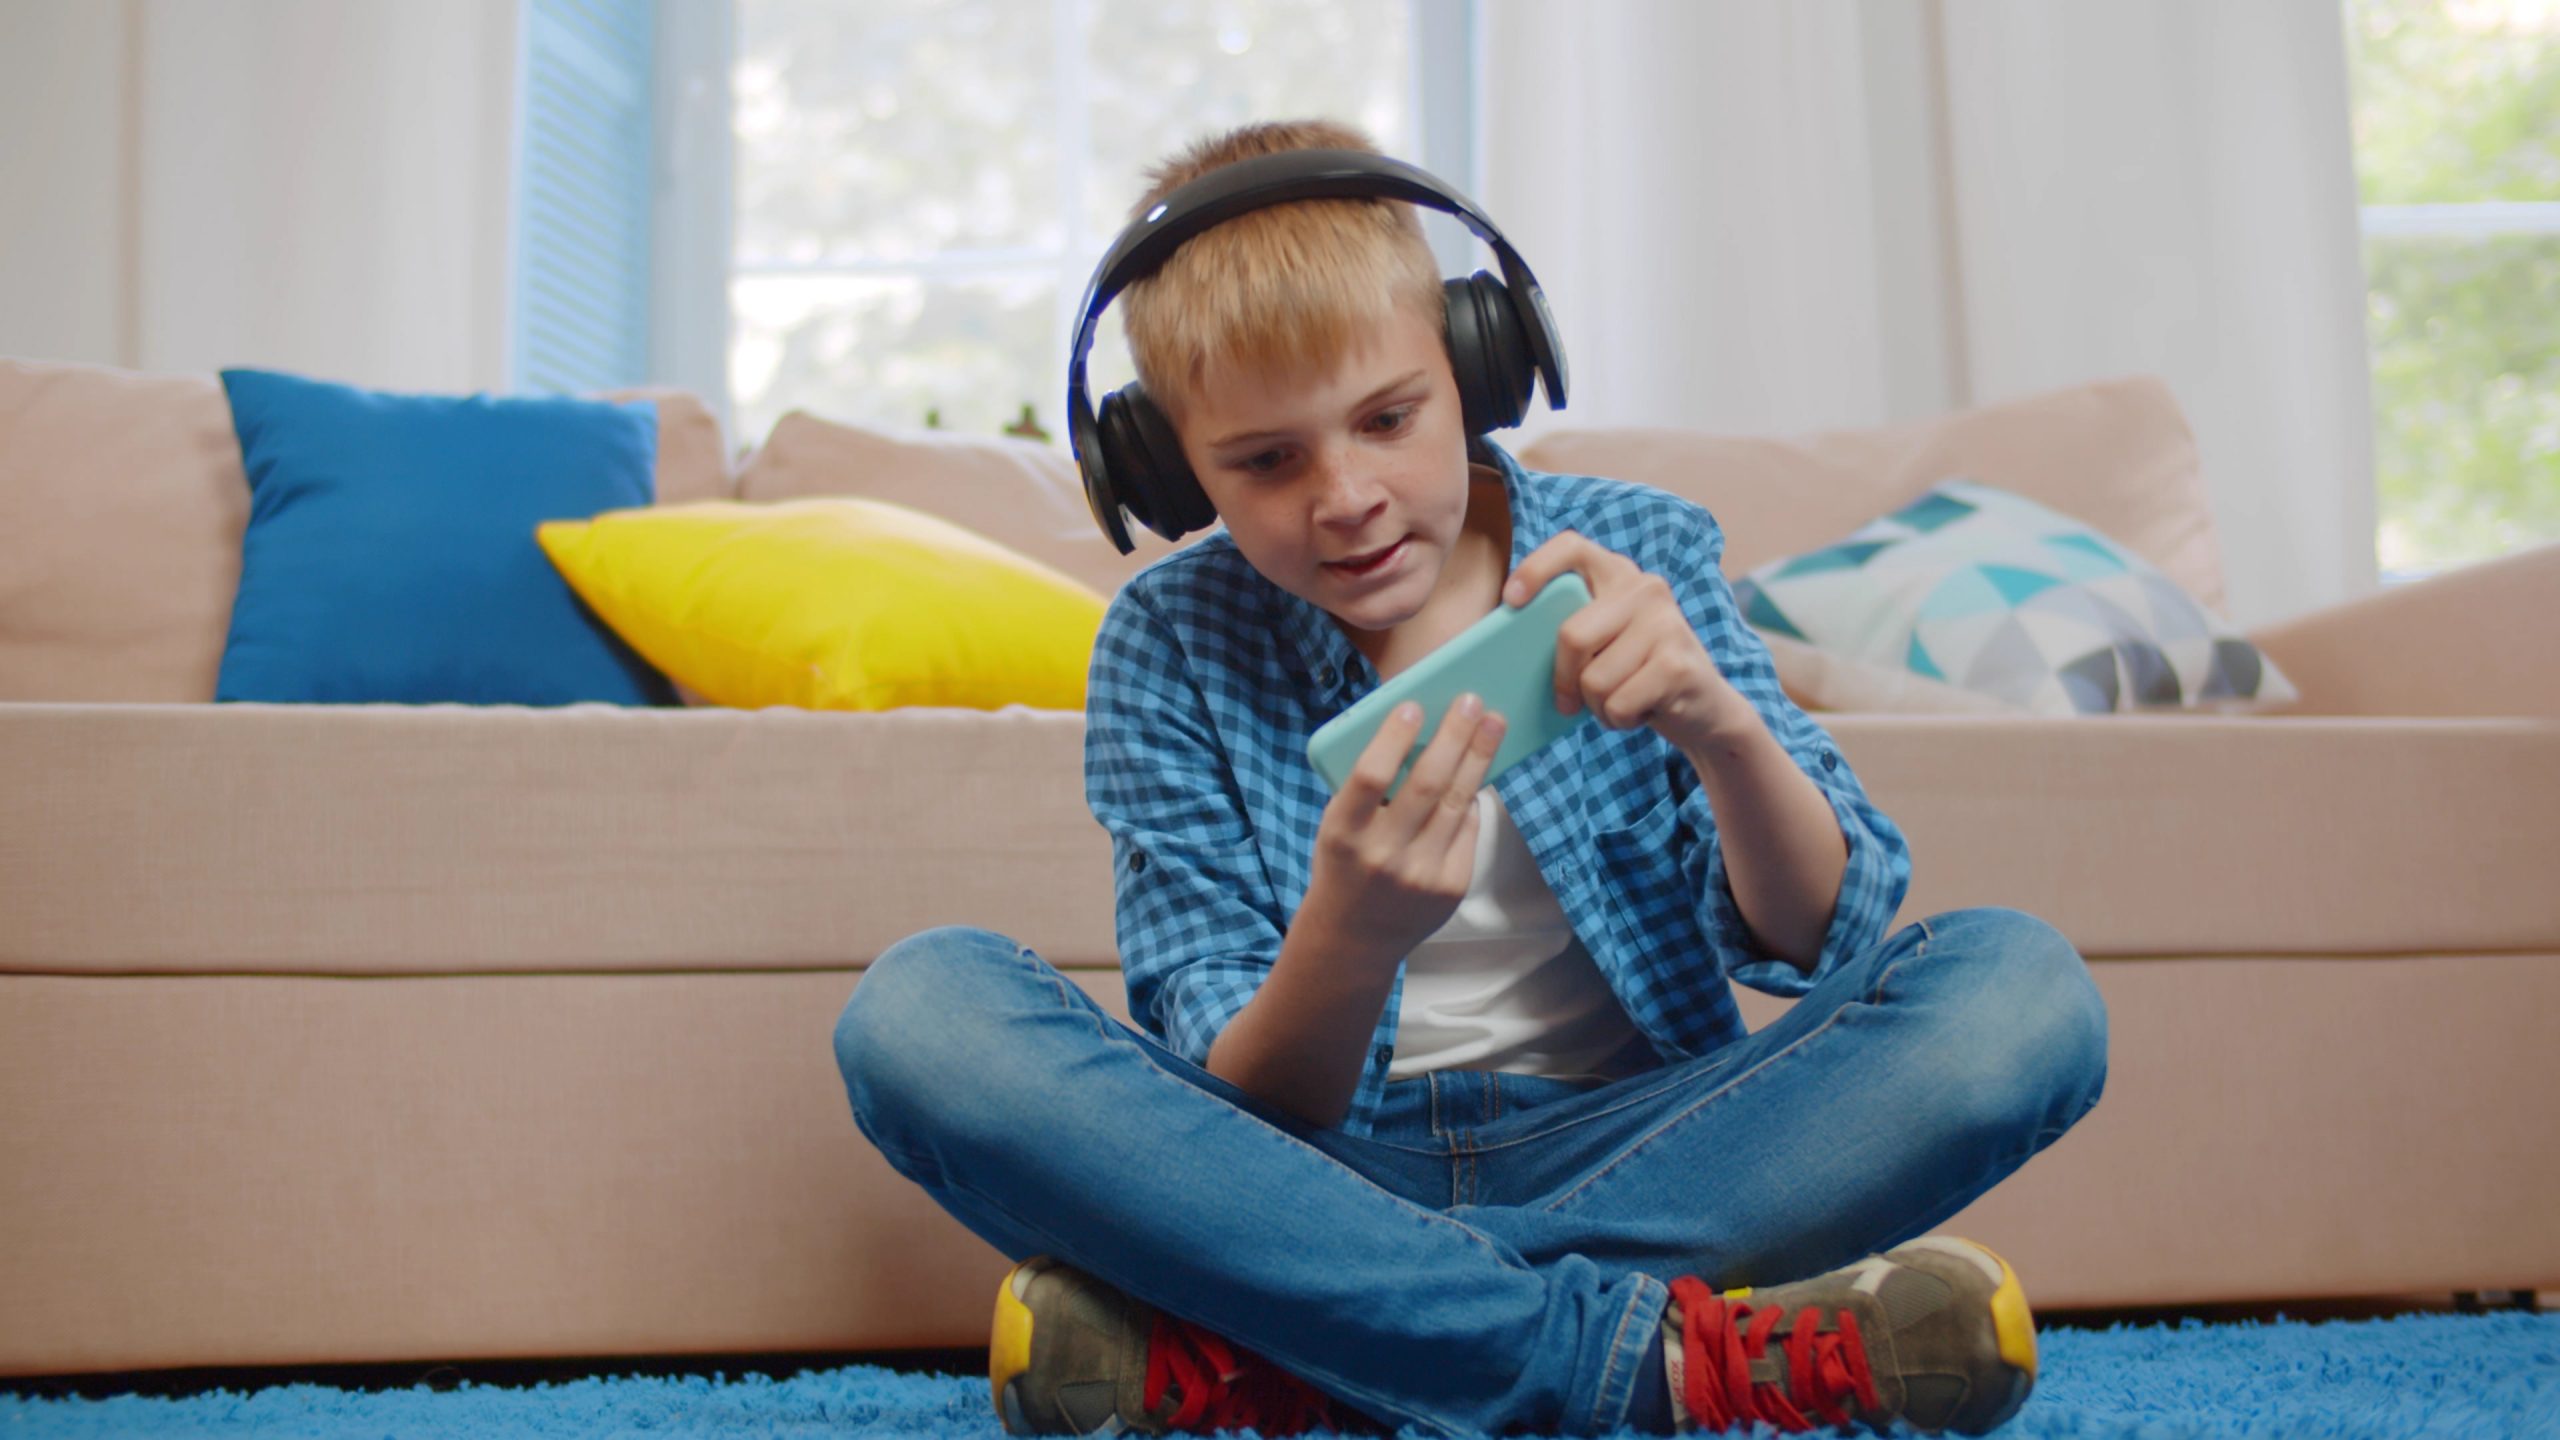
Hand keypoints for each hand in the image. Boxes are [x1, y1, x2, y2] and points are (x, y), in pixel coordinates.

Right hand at [1305, 691, 1508, 961]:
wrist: (1353, 938)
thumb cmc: (1345, 865)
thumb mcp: (1338, 827)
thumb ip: (1368, 790)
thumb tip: (1420, 732)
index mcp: (1344, 833)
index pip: (1371, 777)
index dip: (1393, 739)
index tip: (1414, 707)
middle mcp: (1383, 855)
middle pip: (1428, 784)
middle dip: (1455, 737)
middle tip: (1473, 702)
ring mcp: (1421, 874)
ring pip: (1458, 803)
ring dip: (1478, 757)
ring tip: (1493, 724)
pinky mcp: (1450, 887)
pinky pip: (1468, 830)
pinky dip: (1470, 800)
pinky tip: (1474, 777)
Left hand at [1502, 529, 1753, 753]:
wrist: (1705, 709)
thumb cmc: (1635, 674)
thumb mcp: (1603, 642)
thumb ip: (1571, 630)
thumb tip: (1510, 651)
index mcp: (1618, 574)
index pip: (1571, 547)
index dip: (1535, 569)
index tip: (1510, 601)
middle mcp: (1645, 588)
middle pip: (1572, 636)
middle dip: (1562, 679)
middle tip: (1569, 700)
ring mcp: (1666, 623)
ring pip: (1593, 680)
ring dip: (1597, 706)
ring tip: (1620, 700)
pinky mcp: (1677, 664)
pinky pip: (1618, 703)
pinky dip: (1620, 720)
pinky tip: (1641, 711)